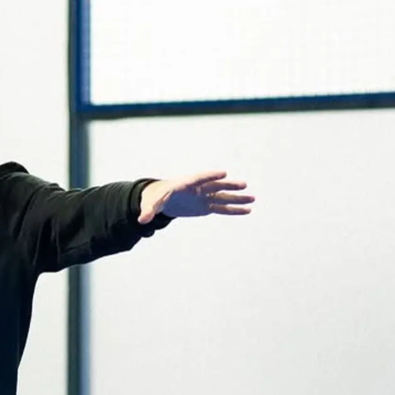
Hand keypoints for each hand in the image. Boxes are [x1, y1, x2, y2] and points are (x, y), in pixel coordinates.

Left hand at [138, 170, 253, 223]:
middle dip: (229, 185)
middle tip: (244, 184)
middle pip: (216, 186)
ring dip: (237, 198)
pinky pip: (222, 208)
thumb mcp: (151, 204)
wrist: (162, 199)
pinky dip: (234, 210)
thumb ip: (149, 211)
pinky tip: (247, 210)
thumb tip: (141, 221)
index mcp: (186, 185)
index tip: (224, 173)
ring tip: (253, 198)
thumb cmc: (156, 197)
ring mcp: (204, 197)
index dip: (211, 175)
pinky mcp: (206, 207)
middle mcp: (198, 189)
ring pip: (223, 197)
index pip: (200, 178)